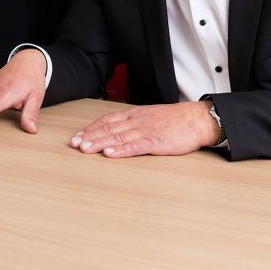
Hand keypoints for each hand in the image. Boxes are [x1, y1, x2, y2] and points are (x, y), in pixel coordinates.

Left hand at [69, 101, 219, 157]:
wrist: (196, 119)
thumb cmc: (174, 120)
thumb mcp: (149, 116)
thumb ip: (133, 123)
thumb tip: (117, 130)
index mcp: (134, 115)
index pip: (107, 121)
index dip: (91, 129)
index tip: (78, 136)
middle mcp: (136, 121)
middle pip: (108, 129)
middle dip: (90, 137)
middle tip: (74, 144)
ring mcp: (145, 131)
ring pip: (117, 137)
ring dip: (99, 143)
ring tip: (85, 149)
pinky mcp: (156, 142)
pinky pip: (135, 146)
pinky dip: (121, 150)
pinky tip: (109, 154)